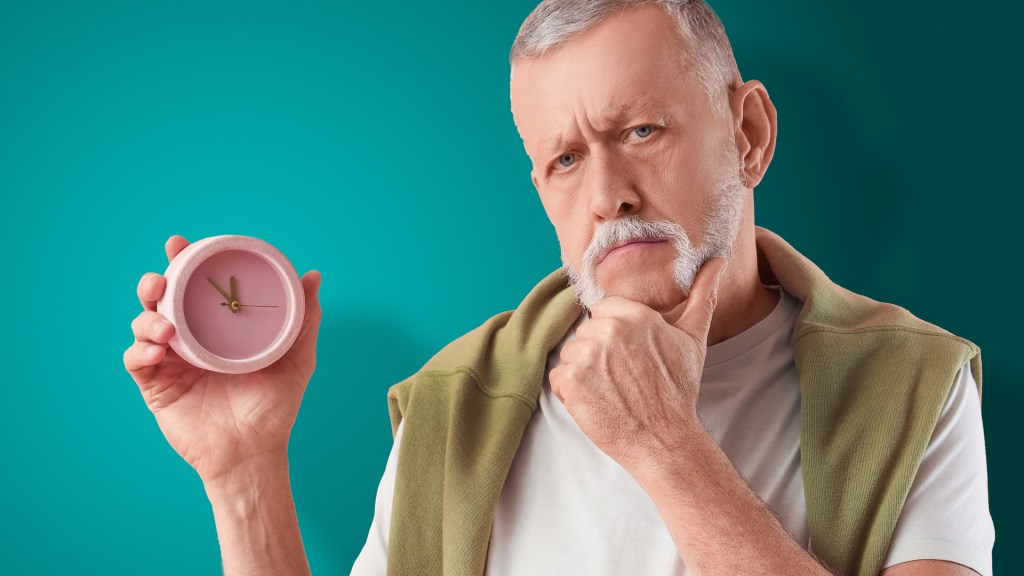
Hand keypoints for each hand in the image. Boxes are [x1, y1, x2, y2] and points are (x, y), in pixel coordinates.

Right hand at [123, 235, 322, 484]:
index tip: (181, 243)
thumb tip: (313, 275)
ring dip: (146, 317)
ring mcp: (170, 361)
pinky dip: (140, 351)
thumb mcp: (296, 357)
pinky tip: (157, 350)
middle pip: (160, 300)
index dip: (183, 262)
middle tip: (161, 278)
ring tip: (164, 324)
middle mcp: (189, 339)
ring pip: (143, 326)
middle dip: (154, 282)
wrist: (255, 451)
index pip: (194, 286)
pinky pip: (137, 362)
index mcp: (216, 327)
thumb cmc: (275, 406)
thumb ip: (304, 318)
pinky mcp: (156, 386)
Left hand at [549, 258, 726, 473]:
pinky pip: (558, 378)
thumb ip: (701, 295)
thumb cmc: (678, 389)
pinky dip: (571, 393)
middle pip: (585, 332)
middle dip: (598, 353)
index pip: (602, 310)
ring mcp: (586, 356)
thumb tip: (719, 261)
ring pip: (570, 354)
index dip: (613, 333)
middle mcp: (608, 330)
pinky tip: (597, 402)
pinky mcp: (571, 381)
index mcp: (634, 315)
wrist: (664, 438)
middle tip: (623, 377)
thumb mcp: (693, 338)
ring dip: (583, 373)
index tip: (628, 355)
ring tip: (611, 390)